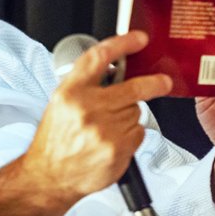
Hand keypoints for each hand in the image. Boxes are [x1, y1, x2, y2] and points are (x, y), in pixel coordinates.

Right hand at [21, 31, 172, 207]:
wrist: (51, 176)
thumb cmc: (56, 138)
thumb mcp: (61, 102)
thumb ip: (86, 83)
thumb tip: (115, 68)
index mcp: (70, 92)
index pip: (99, 57)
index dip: (123, 44)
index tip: (139, 39)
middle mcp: (87, 108)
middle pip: (132, 88)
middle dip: (153, 84)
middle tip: (163, 82)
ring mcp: (104, 130)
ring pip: (136, 112)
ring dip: (129, 116)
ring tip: (109, 127)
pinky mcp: (117, 149)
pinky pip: (138, 133)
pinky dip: (131, 135)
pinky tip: (113, 141)